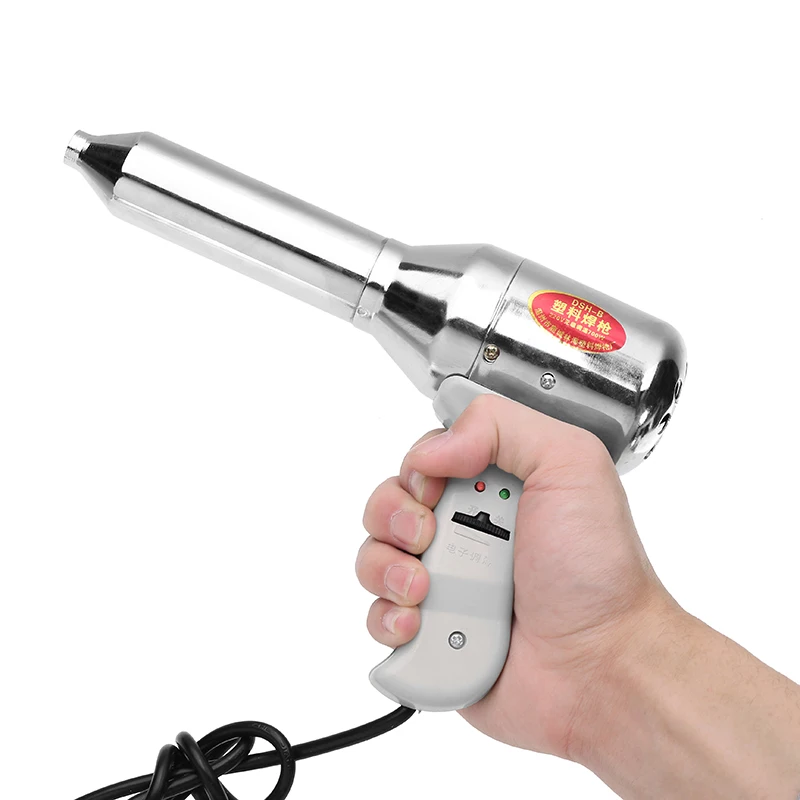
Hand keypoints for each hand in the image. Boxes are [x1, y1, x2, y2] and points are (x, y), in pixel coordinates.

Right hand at [355, 394, 673, 758]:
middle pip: (390, 503)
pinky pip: (378, 616)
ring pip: (374, 557)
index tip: (436, 487)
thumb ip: (503, 426)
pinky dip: (388, 618)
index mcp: (494, 488)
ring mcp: (445, 582)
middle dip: (394, 515)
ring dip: (386, 568)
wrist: (599, 666)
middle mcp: (465, 531)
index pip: (426, 457)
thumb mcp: (571, 465)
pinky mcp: (430, 631)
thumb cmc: (596, 573)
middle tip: (427, 536)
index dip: (419, 468)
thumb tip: (435, 448)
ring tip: (424, 589)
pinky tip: (421, 623)